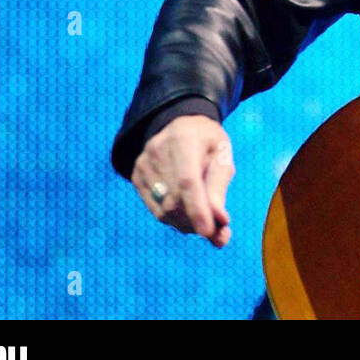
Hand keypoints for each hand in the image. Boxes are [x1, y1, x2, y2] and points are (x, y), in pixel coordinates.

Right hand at [132, 115, 234, 247]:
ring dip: (188, 223)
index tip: (209, 233)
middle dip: (197, 220)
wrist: (182, 126)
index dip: (197, 209)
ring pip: (164, 211)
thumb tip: (220, 222)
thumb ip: (219, 188)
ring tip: (205, 219)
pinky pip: (156, 210)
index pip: (187, 180)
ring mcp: (143, 164)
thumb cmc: (208, 143)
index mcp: (184, 139)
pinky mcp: (136, 177)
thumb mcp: (222, 156)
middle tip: (218, 231)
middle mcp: (157, 150)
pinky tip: (188, 213)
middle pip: (174, 200)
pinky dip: (175, 219)